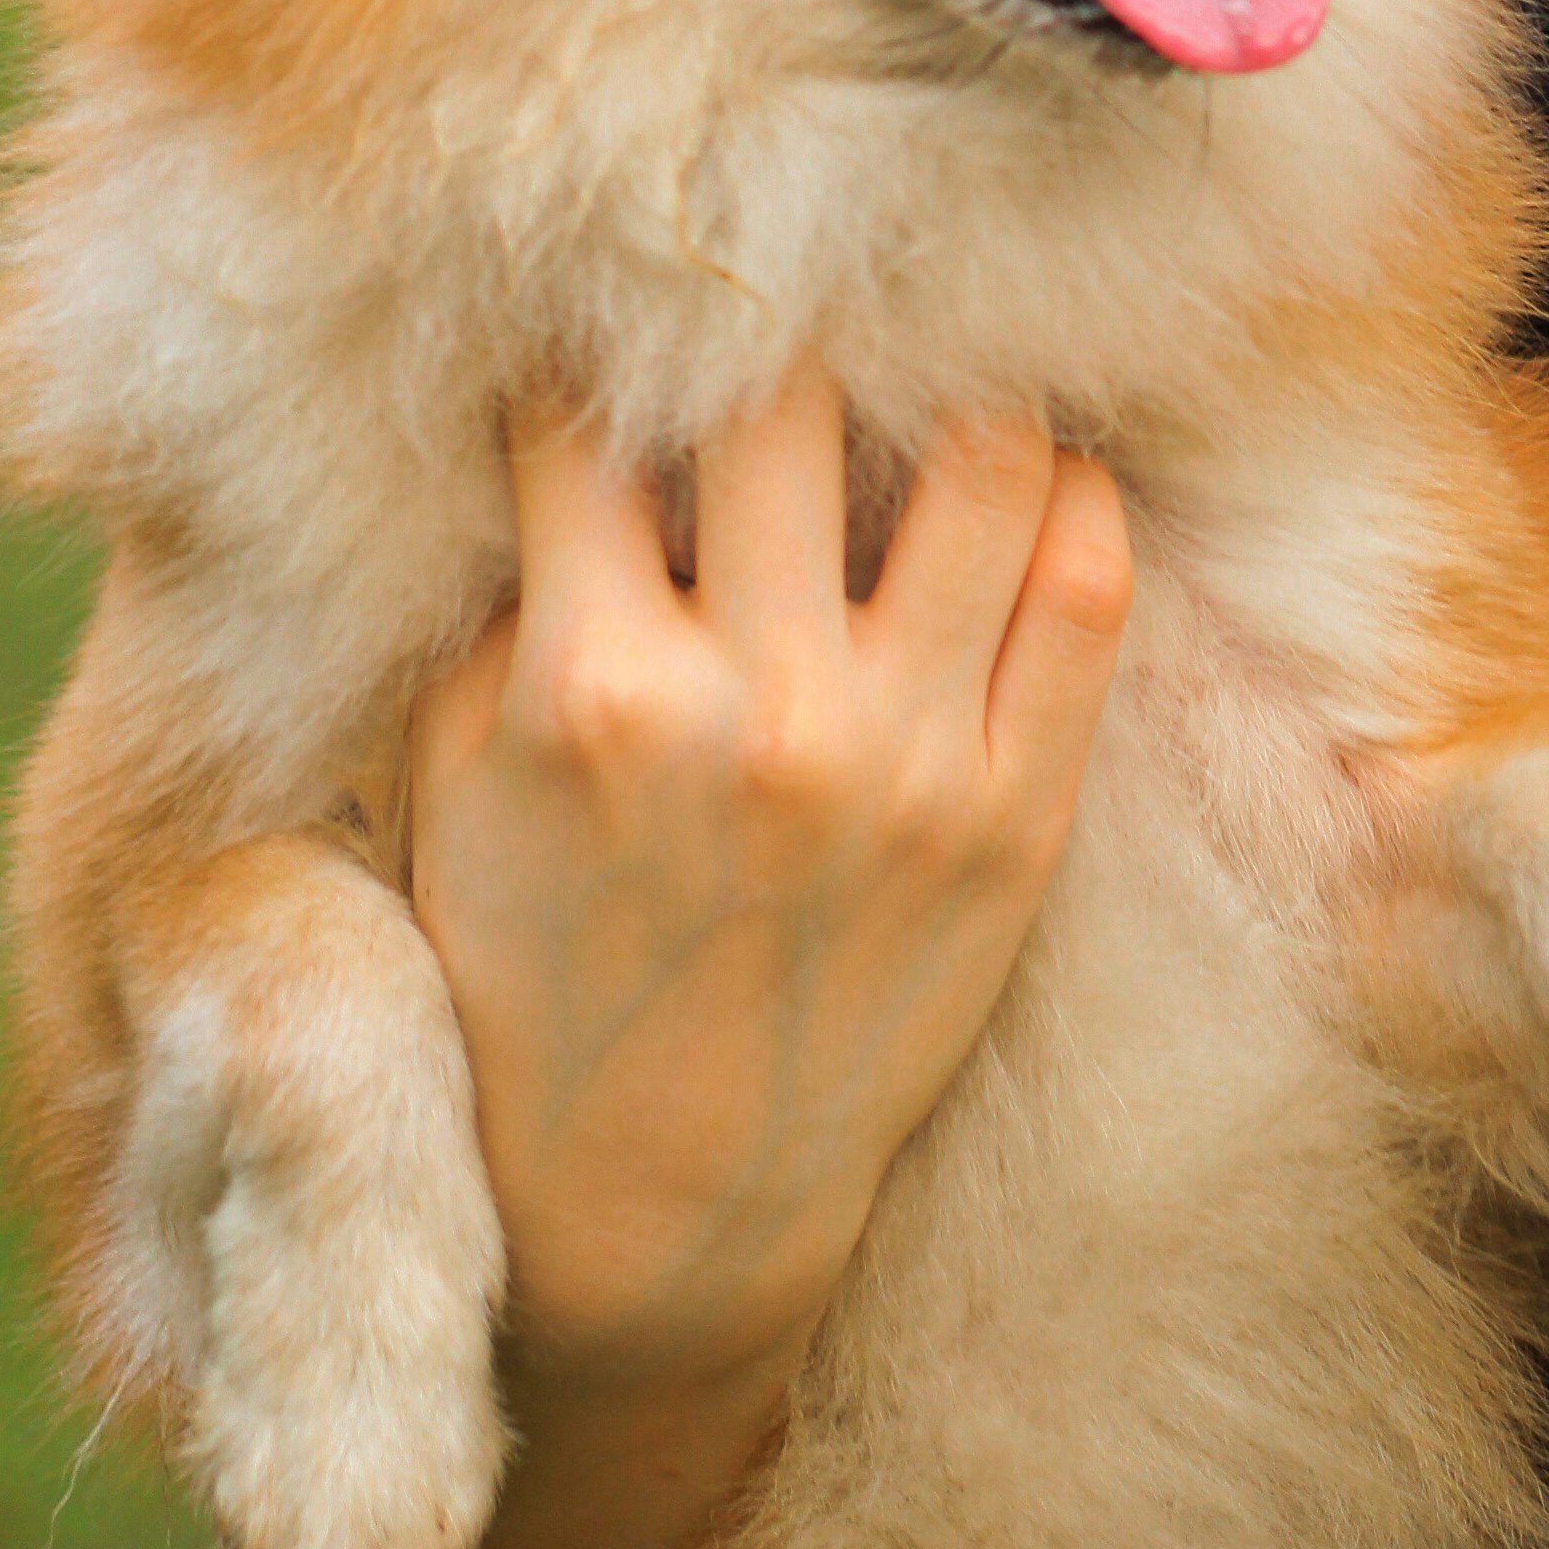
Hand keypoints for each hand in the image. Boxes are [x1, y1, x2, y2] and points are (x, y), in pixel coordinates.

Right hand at [409, 364, 1132, 1401]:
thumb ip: (516, 592)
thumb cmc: (536, 974)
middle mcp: (761, 713)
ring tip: (927, 389)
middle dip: (776, 344)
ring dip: (953, 394)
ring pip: (984, 460)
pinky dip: (1071, 499)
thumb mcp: (461, 780)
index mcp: (591, 690)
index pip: (595, 423)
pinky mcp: (1019, 818)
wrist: (653, 1217)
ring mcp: (907, 763)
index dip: (606, 357)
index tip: (628, 335)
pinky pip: (1087, 592)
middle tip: (790, 331)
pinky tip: (1033, 477)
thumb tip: (588, 410)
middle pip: (793, 402)